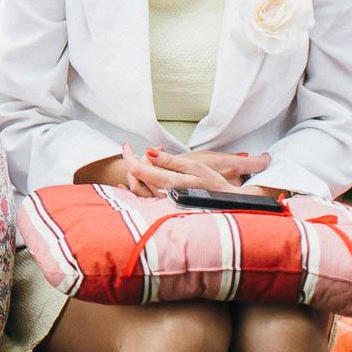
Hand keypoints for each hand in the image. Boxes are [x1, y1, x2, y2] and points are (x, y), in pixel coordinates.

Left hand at [121, 142, 239, 196]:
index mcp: (169, 184)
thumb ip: (169, 161)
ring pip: (138, 187)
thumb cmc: (211, 183)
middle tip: (140, 148)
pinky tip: (132, 179)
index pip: (138, 170)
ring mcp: (162, 202)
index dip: (129, 156)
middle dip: (134, 160)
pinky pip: (143, 196)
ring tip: (145, 158)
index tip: (127, 145)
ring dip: (136, 170)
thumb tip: (148, 152)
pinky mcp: (164, 205)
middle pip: (136, 177)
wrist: (225, 202)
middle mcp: (162, 195)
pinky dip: (135, 185)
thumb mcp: (193, 167)